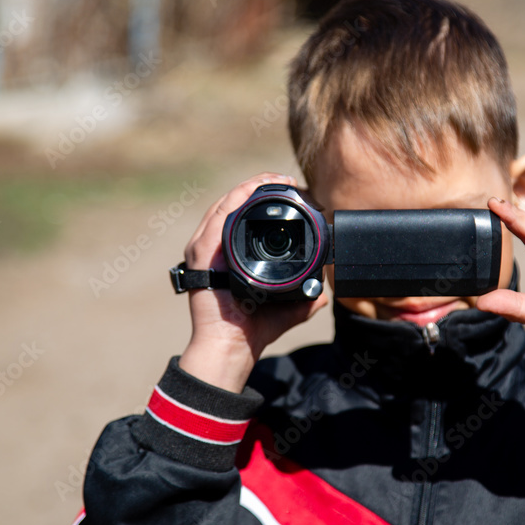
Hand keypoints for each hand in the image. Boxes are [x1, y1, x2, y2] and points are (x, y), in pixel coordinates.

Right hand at [178, 173, 328, 392]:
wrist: (235, 344)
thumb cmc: (255, 328)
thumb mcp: (289, 306)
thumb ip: (305, 296)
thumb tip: (322, 292)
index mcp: (232, 255)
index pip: (246, 215)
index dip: (267, 198)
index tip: (293, 192)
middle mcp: (217, 247)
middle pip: (237, 203)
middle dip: (263, 187)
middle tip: (288, 181)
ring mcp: (206, 248)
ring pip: (227, 203)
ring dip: (252, 186)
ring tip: (277, 179)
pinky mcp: (202, 252)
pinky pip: (218, 215)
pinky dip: (236, 197)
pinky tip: (253, 188)